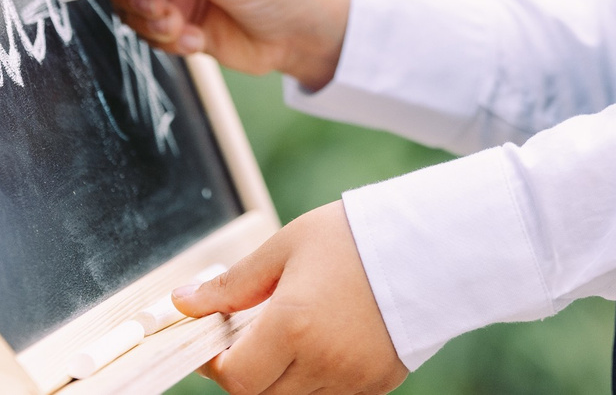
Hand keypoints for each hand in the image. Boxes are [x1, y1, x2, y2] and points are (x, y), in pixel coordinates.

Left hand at [179, 203, 407, 394]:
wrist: (433, 242)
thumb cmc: (355, 236)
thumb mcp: (286, 248)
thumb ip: (233, 284)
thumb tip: (183, 303)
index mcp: (294, 326)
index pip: (236, 377)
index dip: (216, 364)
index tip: (212, 342)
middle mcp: (324, 362)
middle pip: (262, 394)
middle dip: (246, 370)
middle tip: (247, 333)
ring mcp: (354, 379)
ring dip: (282, 375)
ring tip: (290, 330)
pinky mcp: (379, 383)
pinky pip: (332, 393)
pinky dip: (317, 376)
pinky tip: (324, 337)